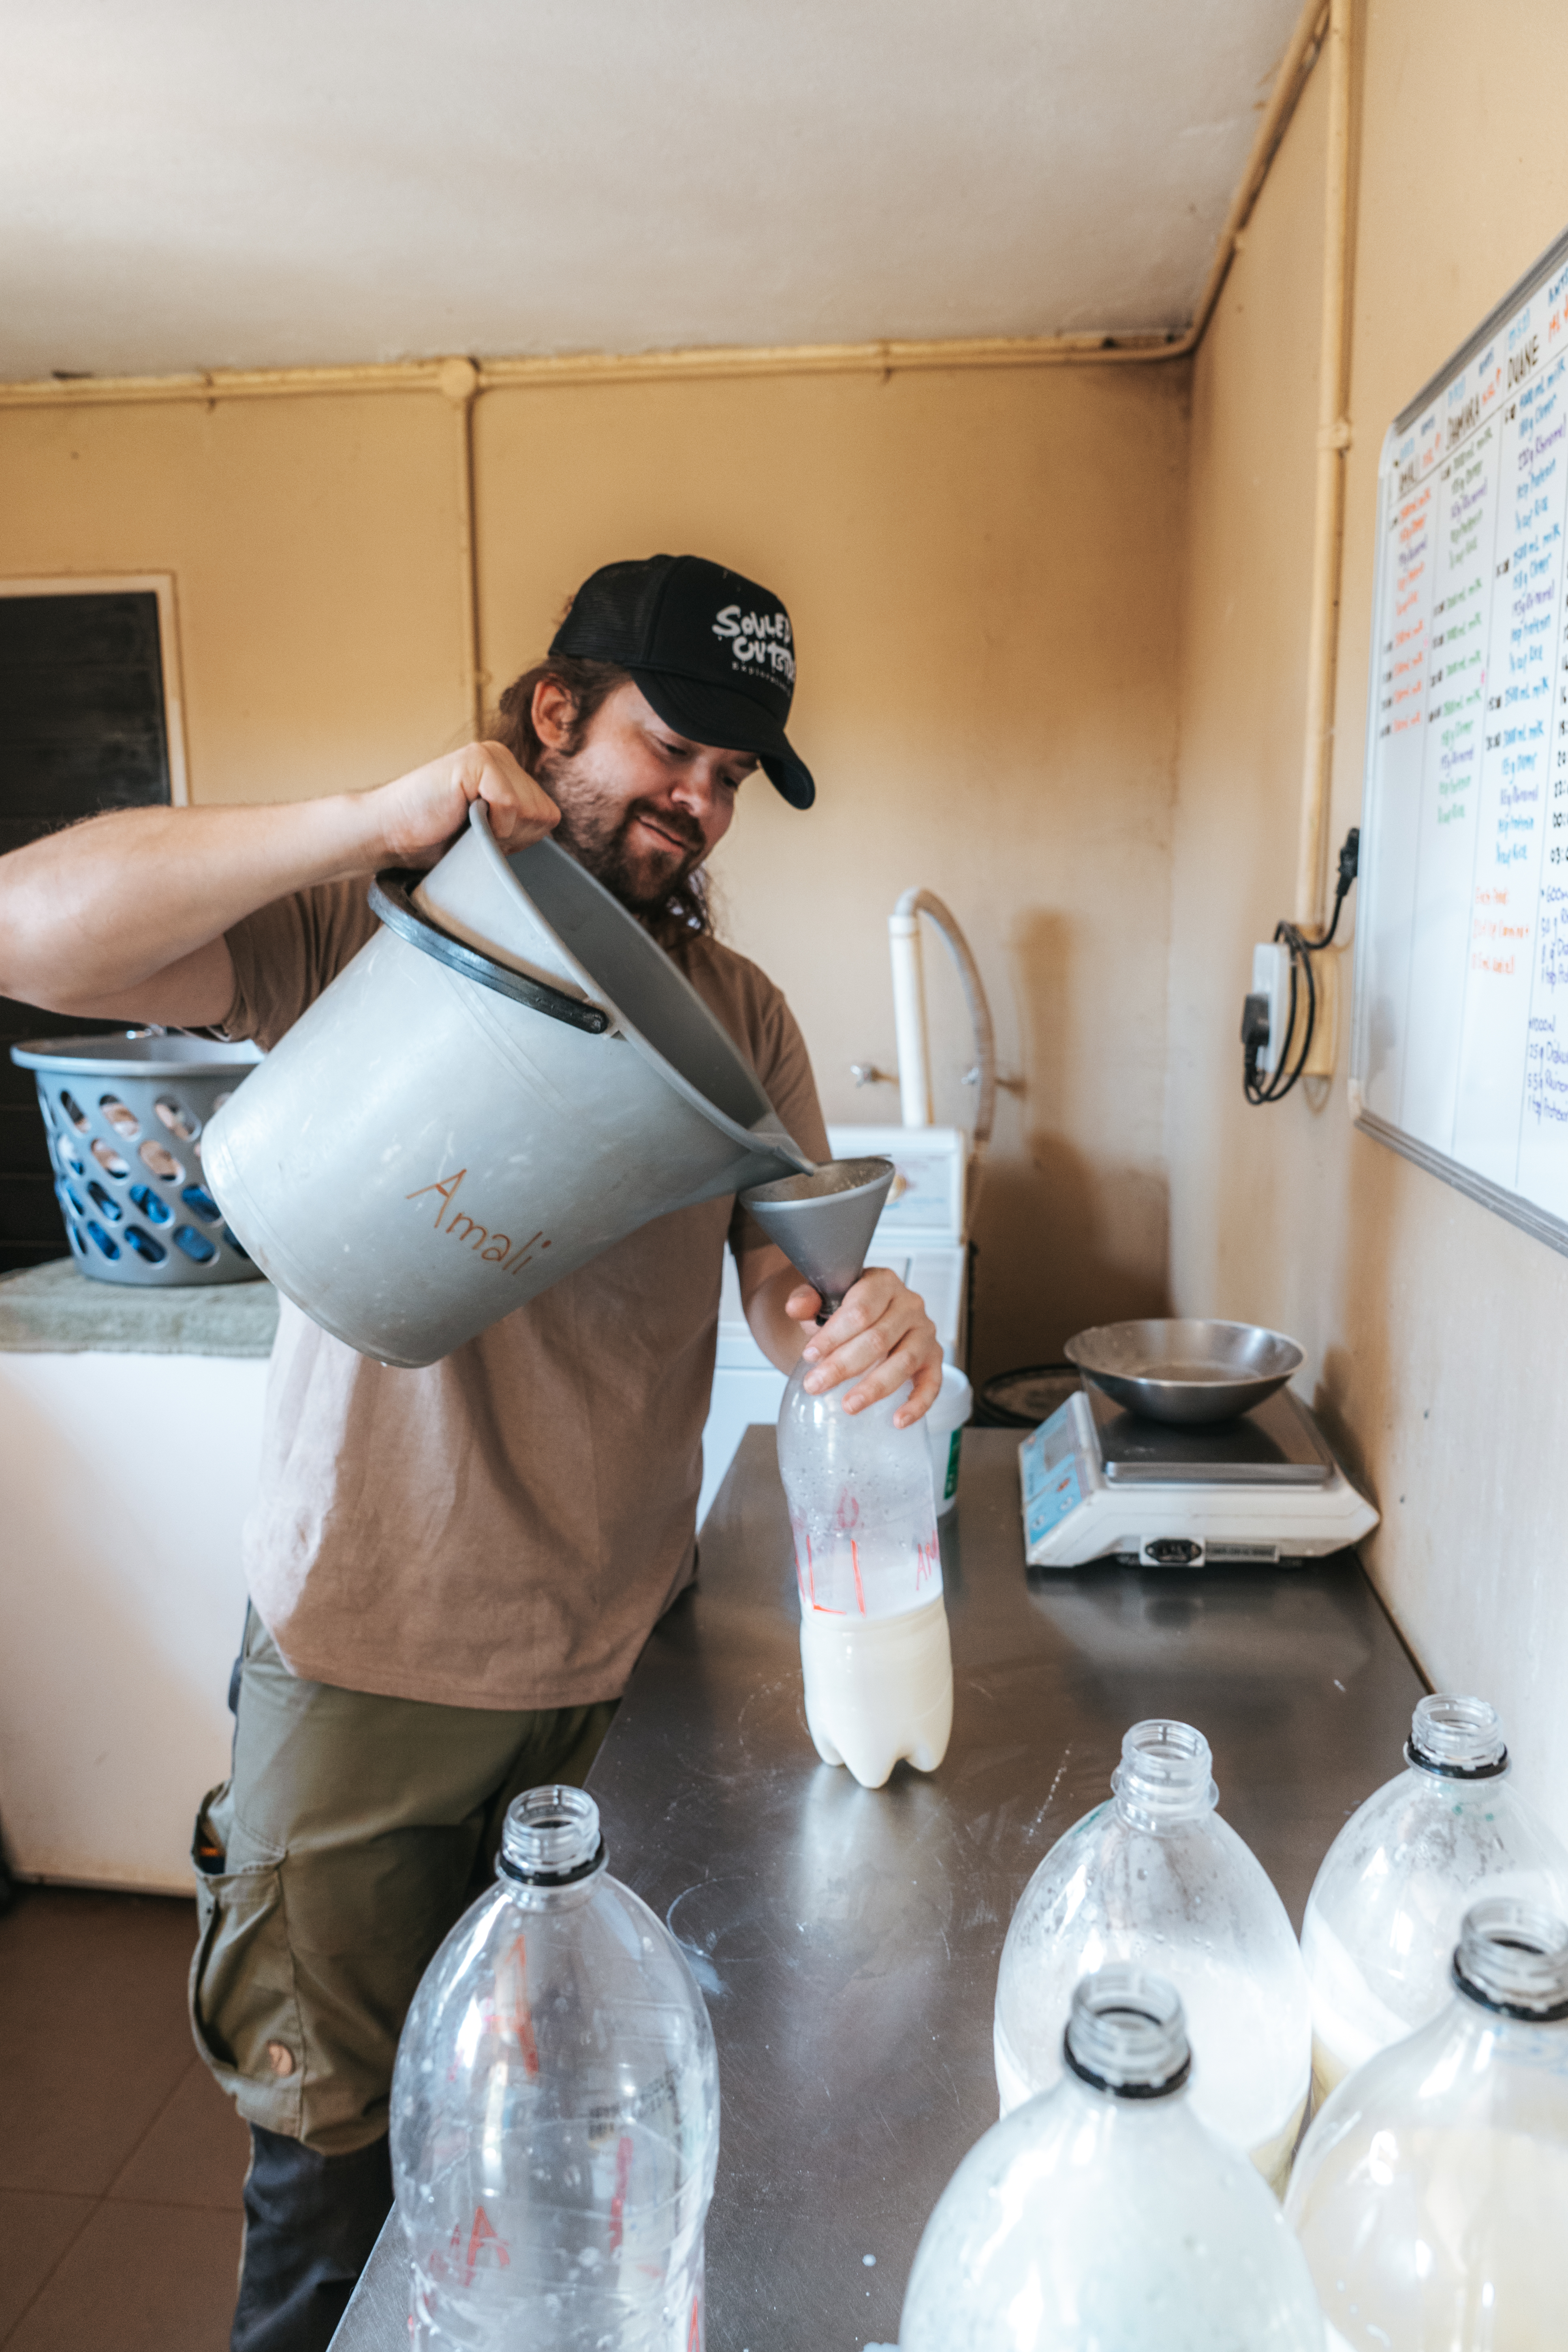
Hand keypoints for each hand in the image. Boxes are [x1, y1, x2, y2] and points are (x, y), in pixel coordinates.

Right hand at [369, 740, 560, 866]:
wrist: (386, 833)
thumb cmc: (432, 838)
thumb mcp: (489, 832)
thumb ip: (519, 824)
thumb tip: (552, 825)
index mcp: (508, 772)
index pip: (547, 815)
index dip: (520, 840)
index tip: (484, 838)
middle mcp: (502, 757)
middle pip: (544, 814)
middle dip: (513, 837)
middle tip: (471, 832)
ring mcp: (490, 755)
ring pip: (531, 811)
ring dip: (500, 831)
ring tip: (463, 823)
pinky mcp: (476, 760)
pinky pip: (511, 805)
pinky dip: (491, 824)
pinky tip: (460, 816)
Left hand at [786, 1267, 943, 1425]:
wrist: (867, 1317)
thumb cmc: (846, 1309)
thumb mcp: (824, 1299)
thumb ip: (808, 1300)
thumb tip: (795, 1308)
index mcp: (882, 1282)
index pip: (860, 1310)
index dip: (833, 1335)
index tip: (809, 1356)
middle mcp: (910, 1305)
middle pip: (878, 1338)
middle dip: (844, 1365)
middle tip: (815, 1385)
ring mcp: (925, 1332)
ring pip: (904, 1361)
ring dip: (875, 1387)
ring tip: (849, 1406)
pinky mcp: (934, 1358)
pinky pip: (932, 1383)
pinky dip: (918, 1404)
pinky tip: (898, 1420)